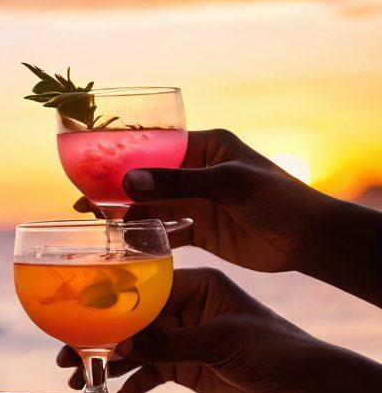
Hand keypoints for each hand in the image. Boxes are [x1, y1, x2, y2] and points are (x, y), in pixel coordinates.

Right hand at [58, 267, 319, 392]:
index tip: (77, 316)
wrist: (300, 386)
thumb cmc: (272, 348)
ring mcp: (179, 337)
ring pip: (132, 348)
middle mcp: (182, 307)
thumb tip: (120, 351)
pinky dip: (130, 384)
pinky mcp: (181, 364)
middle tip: (66, 356)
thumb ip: (169, 345)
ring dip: (106, 364)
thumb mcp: (220, 341)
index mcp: (194, 285)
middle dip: (97, 338)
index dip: (107, 302)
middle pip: (128, 319)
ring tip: (78, 381)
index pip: (141, 287)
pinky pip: (146, 372)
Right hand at [76, 128, 322, 271]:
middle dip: (116, 191)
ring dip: (127, 215)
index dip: (123, 157)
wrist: (308, 239)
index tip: (92, 168)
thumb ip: (178, 184)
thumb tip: (129, 182)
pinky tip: (125, 245)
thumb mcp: (228, 185)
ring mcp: (198, 202)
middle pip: (147, 179)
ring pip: (152, 207)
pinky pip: (166, 232)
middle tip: (84, 204)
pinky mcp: (201, 230)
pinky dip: (146, 238)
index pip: (155, 147)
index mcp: (206, 148)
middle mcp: (198, 172)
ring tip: (99, 225)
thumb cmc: (278, 199)